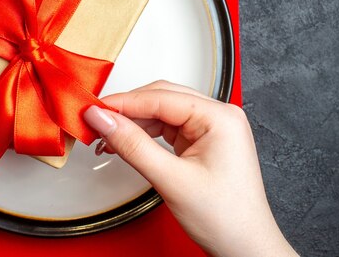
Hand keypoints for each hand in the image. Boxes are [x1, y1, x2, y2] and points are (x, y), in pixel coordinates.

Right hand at [84, 81, 296, 256]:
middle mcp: (219, 116)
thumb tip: (104, 119)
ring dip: (133, 123)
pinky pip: (168, 128)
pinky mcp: (204, 141)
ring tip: (106, 135)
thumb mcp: (171, 179)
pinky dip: (145, 134)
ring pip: (162, 112)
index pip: (161, 97)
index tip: (94, 109)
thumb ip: (133, 145)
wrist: (244, 246)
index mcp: (220, 117)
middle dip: (127, 110)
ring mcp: (212, 128)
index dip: (123, 102)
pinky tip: (125, 142)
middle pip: (162, 98)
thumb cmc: (226, 217)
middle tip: (96, 119)